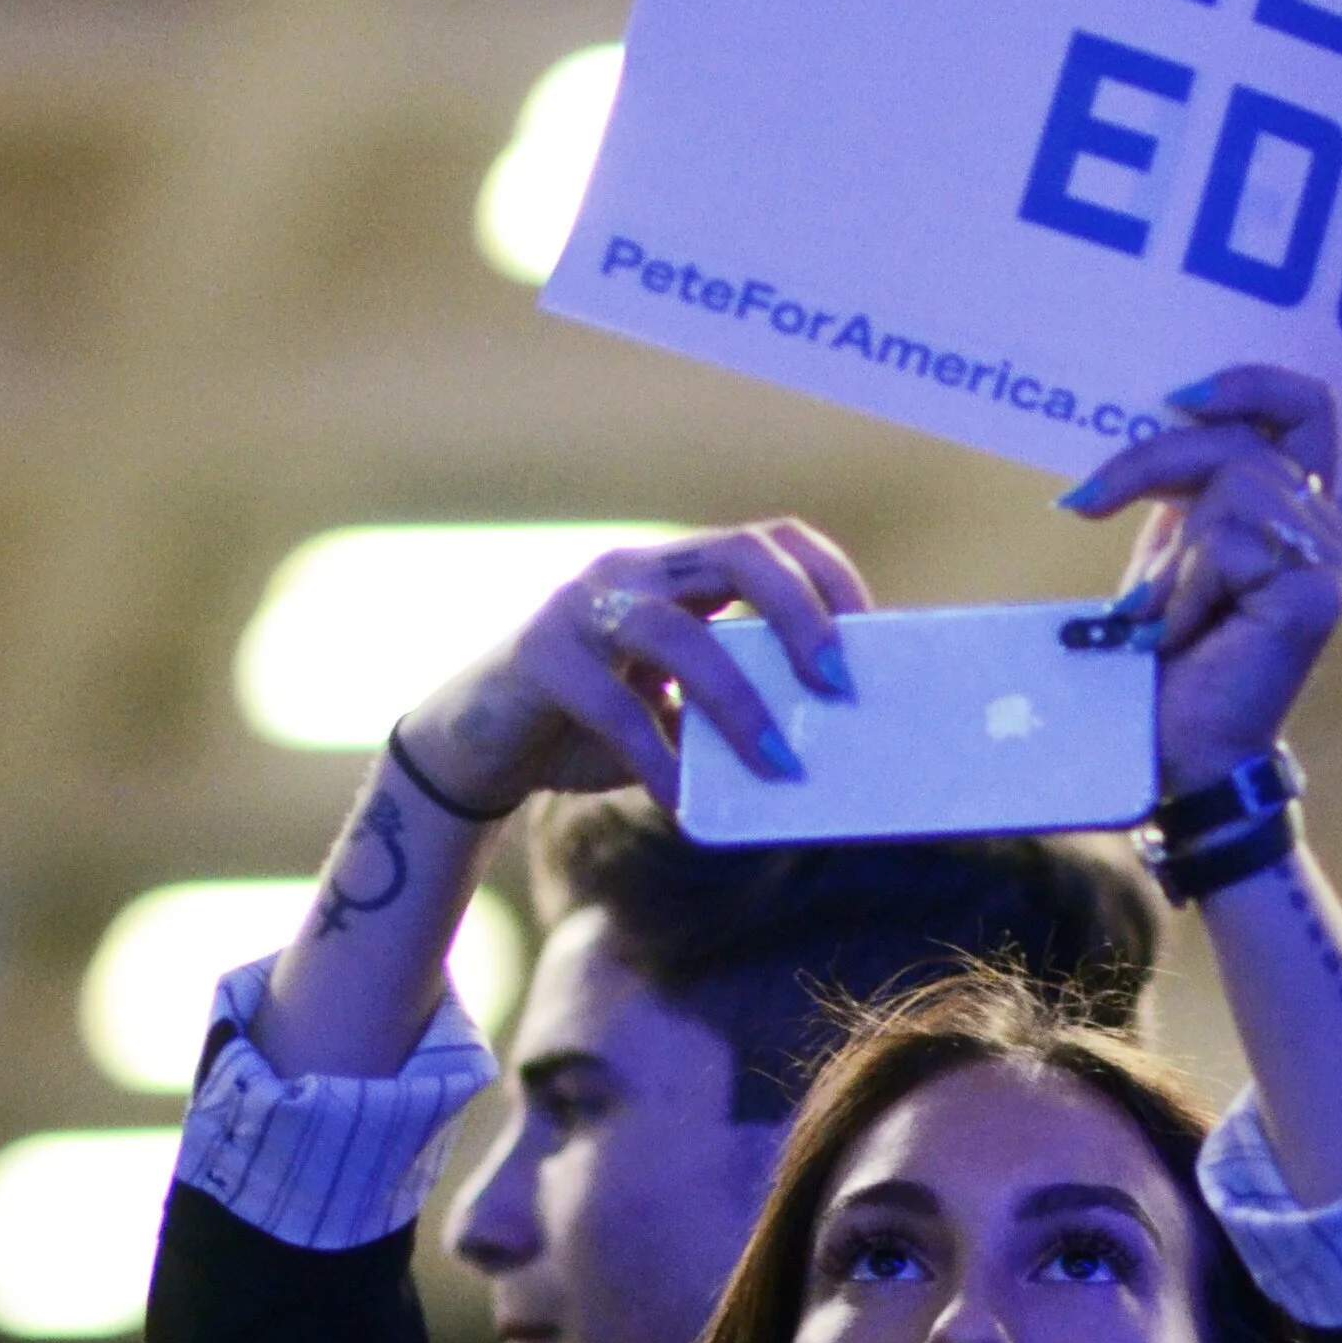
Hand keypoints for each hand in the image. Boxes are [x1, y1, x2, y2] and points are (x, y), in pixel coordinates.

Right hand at [391, 521, 873, 819]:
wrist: (473, 749)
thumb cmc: (588, 729)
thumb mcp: (671, 711)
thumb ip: (728, 707)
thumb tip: (822, 749)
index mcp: (676, 575)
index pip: (769, 539)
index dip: (826, 577)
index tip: (868, 635)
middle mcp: (634, 573)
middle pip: (738, 552)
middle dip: (800, 613)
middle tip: (837, 683)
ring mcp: (582, 608)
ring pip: (676, 631)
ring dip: (737, 700)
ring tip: (778, 763)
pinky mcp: (539, 658)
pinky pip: (613, 706)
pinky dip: (659, 759)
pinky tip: (684, 803)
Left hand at [1057, 367, 1341, 793]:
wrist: (1180, 750)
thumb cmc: (1171, 656)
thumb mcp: (1173, 548)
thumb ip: (1187, 482)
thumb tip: (1165, 408)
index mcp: (1306, 511)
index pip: (1306, 409)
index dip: (1249, 385)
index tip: (1178, 397)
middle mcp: (1334, 531)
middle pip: (1244, 441)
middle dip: (1153, 463)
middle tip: (1087, 501)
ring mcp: (1336, 561)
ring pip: (1234, 486)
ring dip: (1174, 552)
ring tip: (1164, 612)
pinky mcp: (1318, 591)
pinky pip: (1230, 542)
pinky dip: (1186, 586)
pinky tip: (1185, 633)